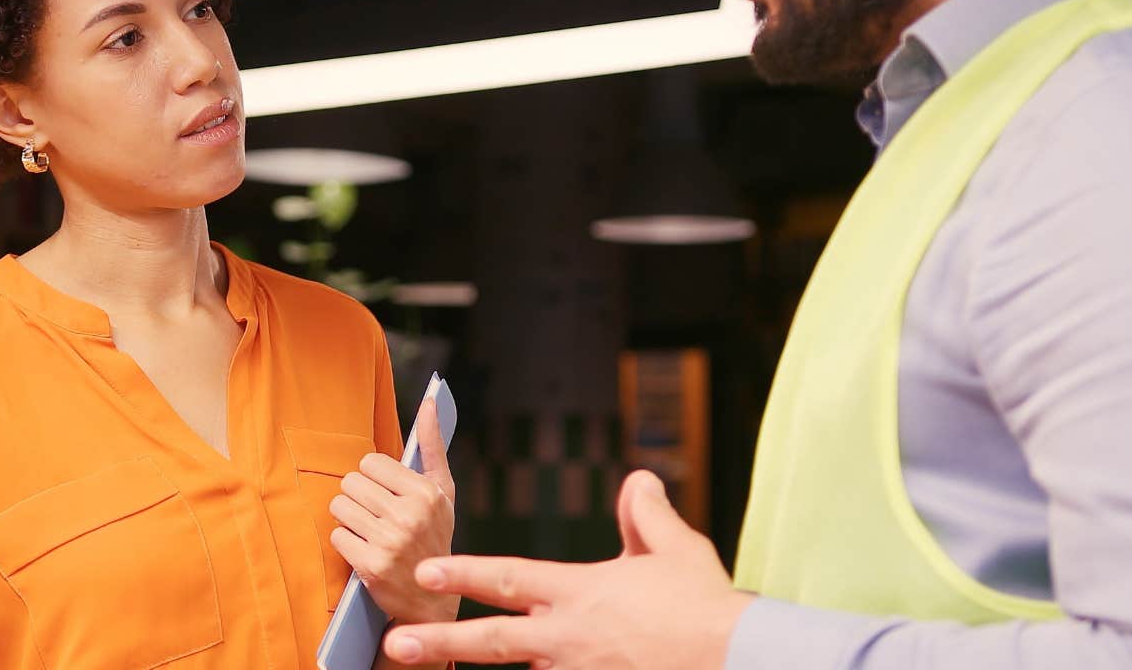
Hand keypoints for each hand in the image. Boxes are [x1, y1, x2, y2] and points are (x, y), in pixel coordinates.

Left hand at [329, 395, 460, 624]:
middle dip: (358, 497)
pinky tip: (363, 550)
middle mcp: (409, 516)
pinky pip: (336, 535)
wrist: (433, 600)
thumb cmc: (435, 538)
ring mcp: (389, 542)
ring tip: (368, 530)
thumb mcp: (443, 492)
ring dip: (348, 518)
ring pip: (339, 507)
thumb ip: (433, 446)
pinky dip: (345, 542)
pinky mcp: (370, 566)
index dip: (373, 478)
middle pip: (351, 482)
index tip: (386, 494)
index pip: (370, 462)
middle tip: (374, 515)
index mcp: (427, 493)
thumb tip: (431, 400)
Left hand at [381, 470, 753, 668]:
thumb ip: (647, 515)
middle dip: (439, 638)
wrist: (736, 658)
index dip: (464, 569)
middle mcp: (568, 636)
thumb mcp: (677, 549)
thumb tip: (638, 481)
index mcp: (580, 592)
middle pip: (491, 639)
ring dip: (474, 668)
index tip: (425, 565)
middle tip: (395, 641)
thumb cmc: (707, 605)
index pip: (509, 577)